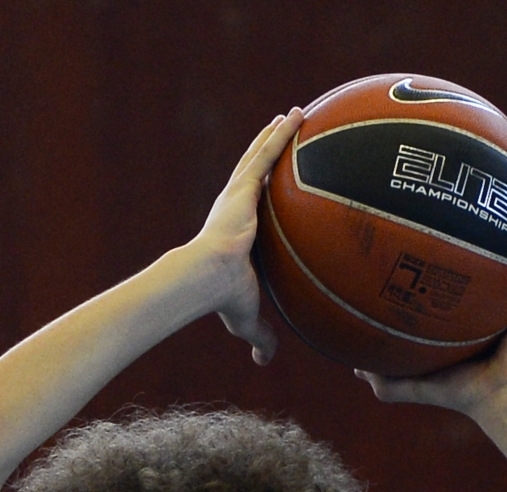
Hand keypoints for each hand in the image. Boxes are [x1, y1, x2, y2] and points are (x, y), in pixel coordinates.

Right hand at [194, 108, 303, 364]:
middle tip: (283, 134)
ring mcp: (240, 193)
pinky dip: (283, 133)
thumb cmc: (222, 298)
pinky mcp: (244, 186)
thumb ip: (260, 334)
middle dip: (268, 152)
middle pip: (255, 172)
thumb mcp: (247, 317)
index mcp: (235, 231)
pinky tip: (298, 115)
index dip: (260, 193)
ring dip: (278, 135)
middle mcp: (236, 206)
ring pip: (262, 155)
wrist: (208, 278)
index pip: (252, 208)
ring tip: (295, 115)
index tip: (269, 184)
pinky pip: (269, 152)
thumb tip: (264, 362)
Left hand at [356, 219, 506, 416]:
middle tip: (472, 210)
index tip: (433, 239)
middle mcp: (497, 313)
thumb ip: (385, 378)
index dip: (449, 267)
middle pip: (490, 271)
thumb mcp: (414, 383)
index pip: (459, 290)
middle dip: (484, 242)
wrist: (498, 399)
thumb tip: (354, 367)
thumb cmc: (460, 394)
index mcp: (471, 325)